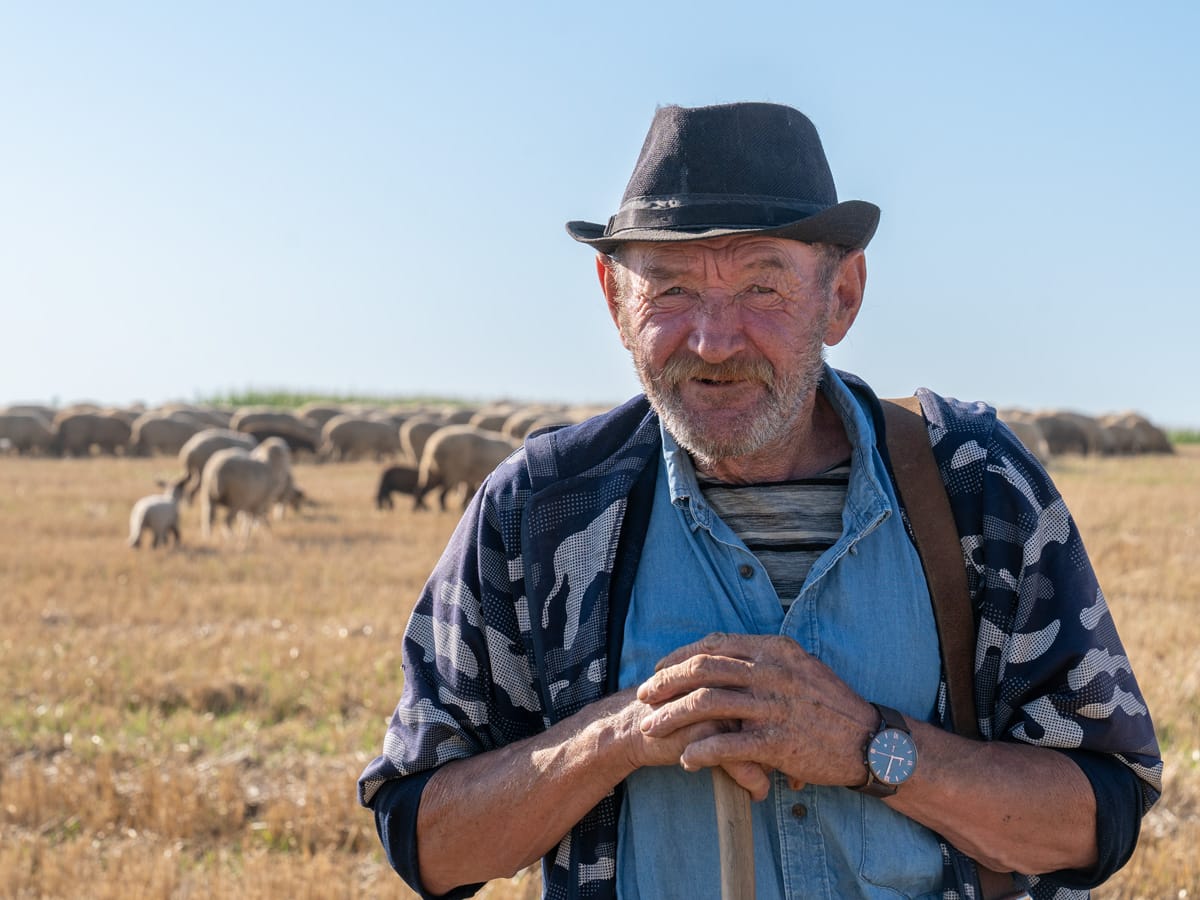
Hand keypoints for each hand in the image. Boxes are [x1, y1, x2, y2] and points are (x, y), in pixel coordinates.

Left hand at [636, 632, 877, 795]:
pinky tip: (686, 760)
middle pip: (703, 669)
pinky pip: (728, 745)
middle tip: (643, 696)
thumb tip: (720, 656)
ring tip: (651, 729)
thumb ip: (762, 660)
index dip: (680, 656)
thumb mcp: (799, 668)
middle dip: (666, 683)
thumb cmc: (831, 707)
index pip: (715, 644)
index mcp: (776, 650)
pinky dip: (701, 752)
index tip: (659, 669)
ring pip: (708, 704)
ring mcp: (776, 707)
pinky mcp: (779, 743)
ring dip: (672, 717)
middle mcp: (773, 672)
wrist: (872, 743)